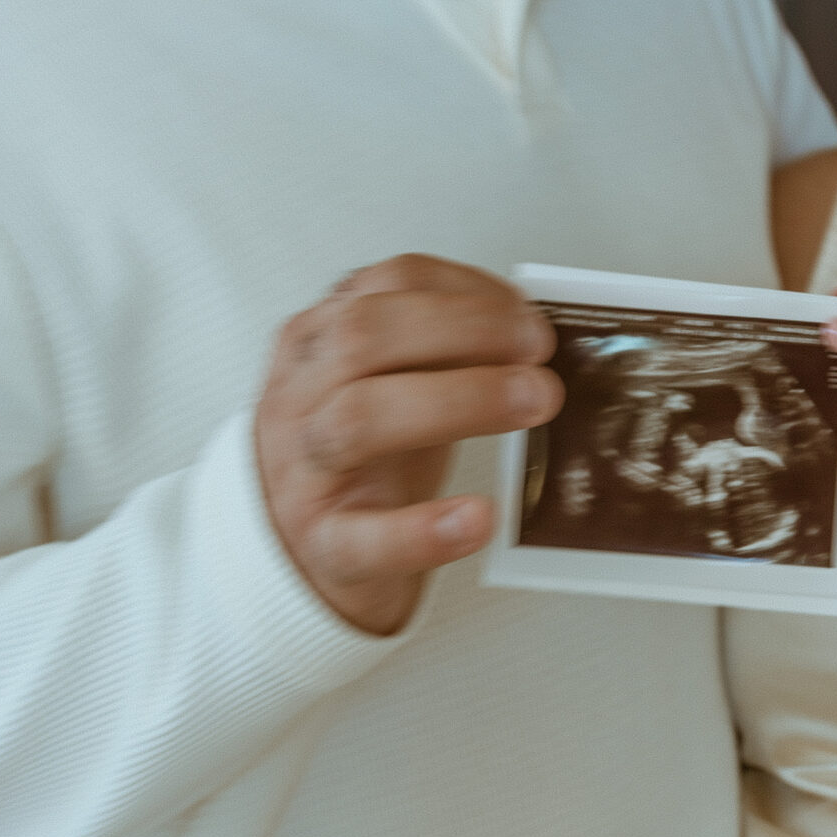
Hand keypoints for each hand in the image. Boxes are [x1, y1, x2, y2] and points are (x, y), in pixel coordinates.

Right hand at [255, 256, 561, 636]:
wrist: (300, 551)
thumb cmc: (358, 458)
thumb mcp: (386, 382)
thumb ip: (441, 349)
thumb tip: (533, 329)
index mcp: (317, 341)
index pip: (386, 284)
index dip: (464, 291)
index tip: (527, 313)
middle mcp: (299, 396)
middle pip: (364, 338)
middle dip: (465, 331)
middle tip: (538, 353)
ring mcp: (302, 472)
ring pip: (359, 420)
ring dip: (458, 401)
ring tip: (532, 404)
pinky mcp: (323, 545)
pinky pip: (365, 536)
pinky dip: (425, 528)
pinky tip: (478, 517)